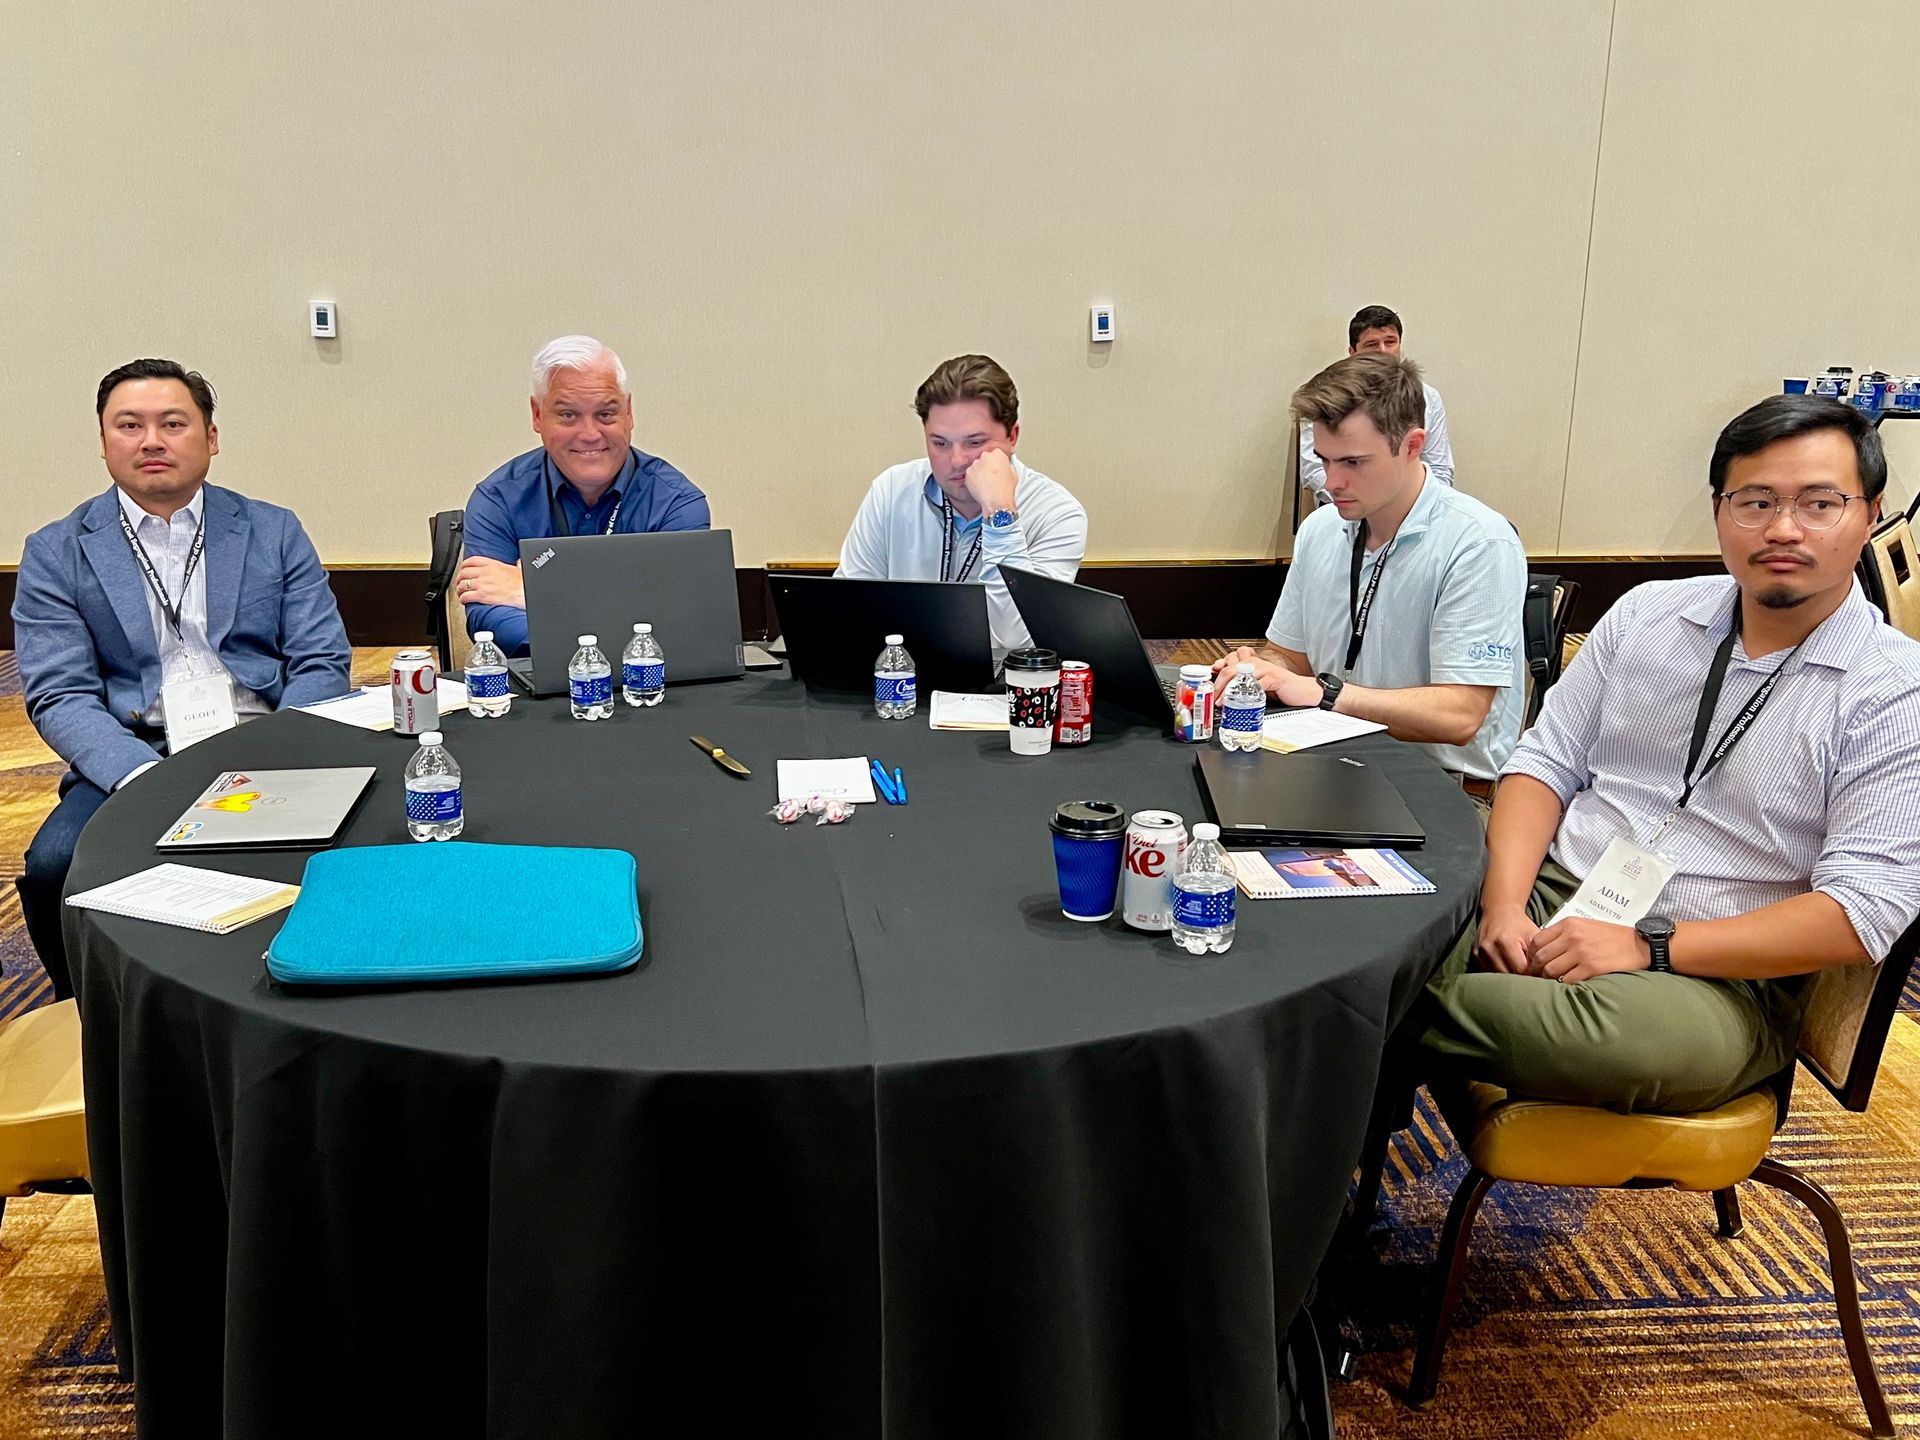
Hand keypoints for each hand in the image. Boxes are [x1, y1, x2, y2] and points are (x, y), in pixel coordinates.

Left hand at [453, 556, 524, 609]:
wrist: (524, 593)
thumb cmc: (522, 583)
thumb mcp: (518, 569)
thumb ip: (515, 565)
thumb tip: (519, 562)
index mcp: (492, 564)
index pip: (471, 561)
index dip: (464, 566)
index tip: (463, 569)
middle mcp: (485, 573)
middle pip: (464, 573)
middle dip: (460, 579)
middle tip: (460, 583)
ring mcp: (482, 584)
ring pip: (463, 585)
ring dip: (460, 590)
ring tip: (461, 593)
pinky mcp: (482, 596)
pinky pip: (466, 596)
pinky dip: (463, 599)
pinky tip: (465, 600)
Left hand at [963, 448, 1018, 517]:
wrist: (996, 500)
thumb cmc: (1006, 488)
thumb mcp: (1013, 472)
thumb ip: (1007, 465)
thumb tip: (1004, 465)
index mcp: (997, 453)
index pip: (996, 454)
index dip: (997, 462)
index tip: (997, 468)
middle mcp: (985, 456)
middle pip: (985, 459)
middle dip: (987, 466)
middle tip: (992, 476)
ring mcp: (975, 464)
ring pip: (977, 466)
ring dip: (980, 472)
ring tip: (986, 483)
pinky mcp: (968, 473)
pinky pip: (970, 475)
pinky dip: (973, 479)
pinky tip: (980, 486)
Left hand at [1212, 651, 1321, 706]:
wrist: (1303, 691)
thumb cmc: (1280, 689)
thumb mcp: (1257, 686)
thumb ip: (1242, 685)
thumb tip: (1223, 695)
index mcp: (1250, 663)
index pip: (1227, 663)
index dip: (1216, 673)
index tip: (1209, 686)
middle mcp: (1256, 663)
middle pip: (1230, 669)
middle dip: (1218, 685)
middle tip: (1213, 699)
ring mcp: (1264, 669)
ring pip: (1240, 675)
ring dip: (1228, 690)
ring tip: (1222, 702)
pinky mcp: (1273, 678)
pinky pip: (1256, 683)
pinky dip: (1247, 693)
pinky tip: (1241, 701)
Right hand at [1473, 903, 1538, 973]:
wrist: (1499, 911)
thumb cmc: (1518, 923)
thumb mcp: (1533, 935)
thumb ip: (1539, 955)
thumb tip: (1542, 974)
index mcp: (1504, 942)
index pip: (1520, 970)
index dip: (1531, 973)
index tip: (1536, 970)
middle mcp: (1488, 948)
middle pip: (1508, 976)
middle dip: (1520, 976)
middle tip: (1528, 970)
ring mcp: (1479, 953)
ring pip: (1498, 977)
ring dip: (1509, 976)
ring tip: (1517, 967)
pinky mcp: (1474, 956)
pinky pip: (1489, 972)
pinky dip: (1499, 972)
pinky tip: (1506, 964)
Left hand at [1526, 918, 1647, 984]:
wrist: (1639, 944)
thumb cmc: (1611, 937)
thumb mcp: (1584, 926)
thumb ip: (1563, 934)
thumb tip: (1542, 950)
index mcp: (1568, 924)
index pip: (1536, 941)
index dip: (1531, 955)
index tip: (1533, 963)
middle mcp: (1572, 936)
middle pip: (1540, 957)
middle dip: (1536, 970)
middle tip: (1539, 977)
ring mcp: (1581, 952)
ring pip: (1550, 970)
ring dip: (1548, 979)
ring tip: (1552, 983)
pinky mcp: (1591, 967)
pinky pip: (1566, 980)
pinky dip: (1563, 985)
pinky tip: (1567, 985)